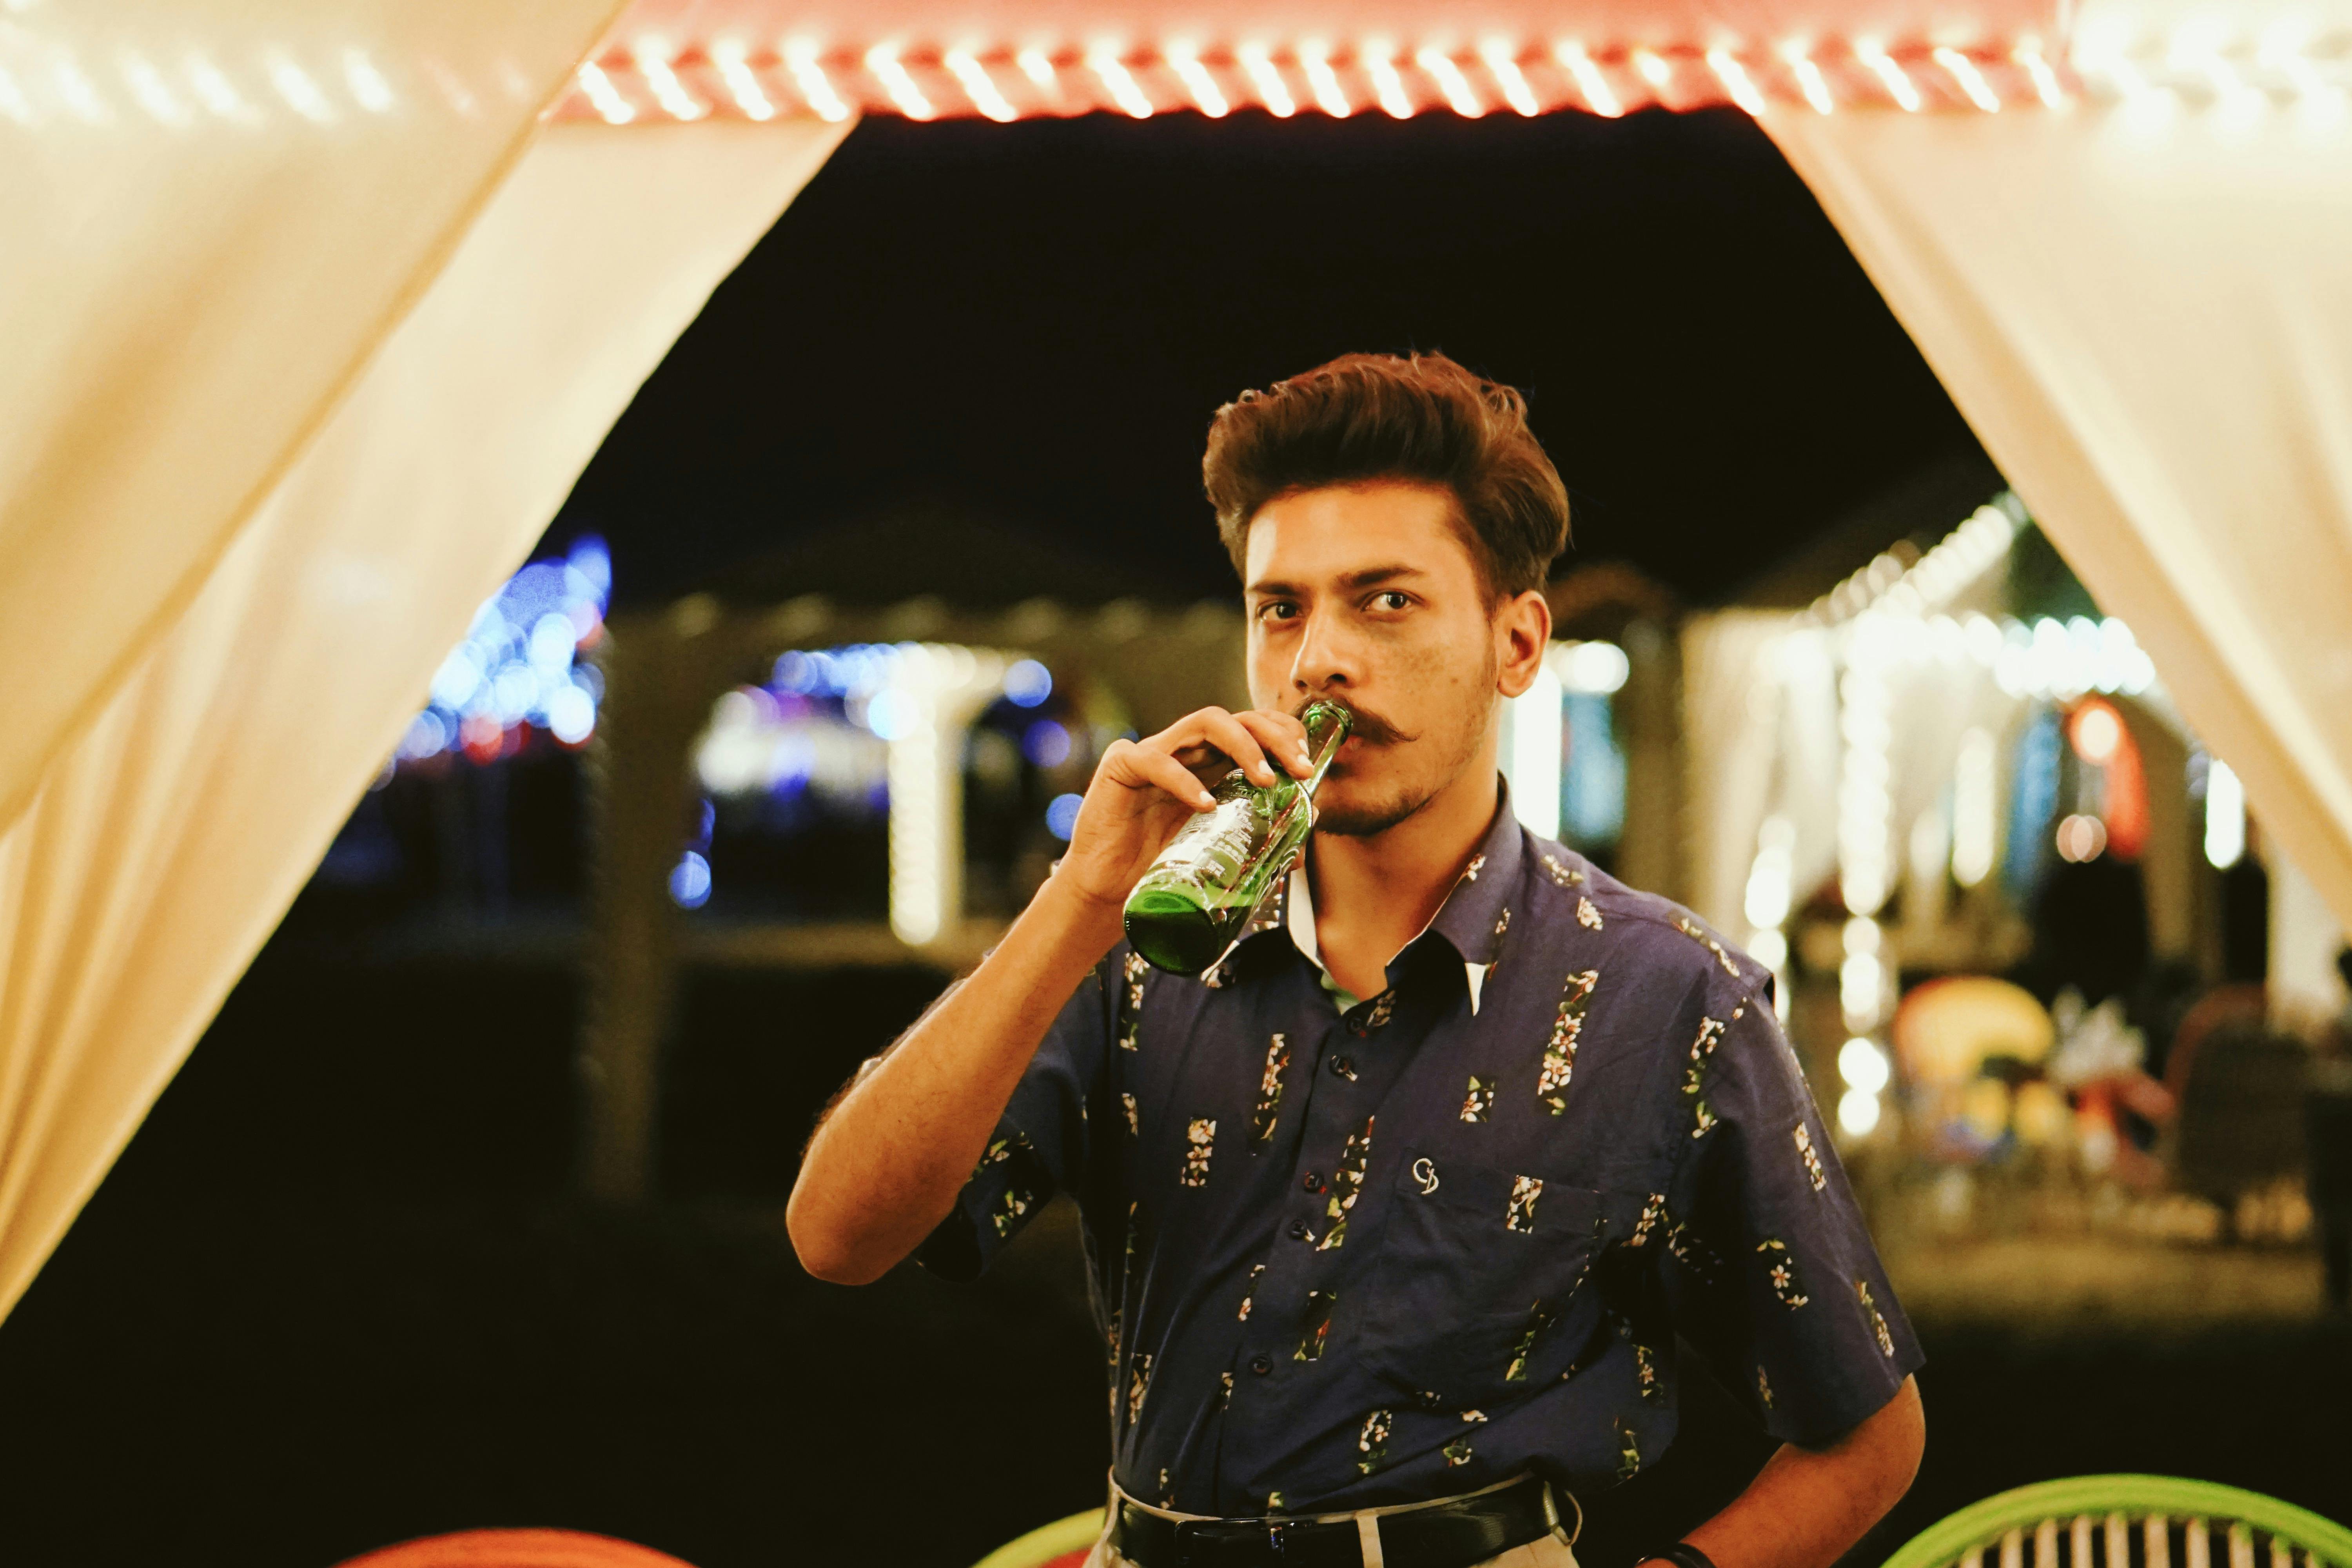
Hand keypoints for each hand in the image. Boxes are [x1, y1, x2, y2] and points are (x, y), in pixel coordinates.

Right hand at [1052, 705, 1314, 912]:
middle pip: (1238, 718)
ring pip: (1205, 721)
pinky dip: (1185, 781)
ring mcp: (1154, 752)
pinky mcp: (1121, 765)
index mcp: (1210, 764)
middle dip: (1275, 737)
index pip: (1254, 728)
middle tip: (1300, 768)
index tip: (1308, 768)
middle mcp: (1186, 750)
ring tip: (1264, 781)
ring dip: (1243, 745)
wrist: (1107, 893)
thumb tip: (1308, 831)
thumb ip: (1259, 837)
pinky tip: (1207, 805)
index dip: (1285, 736)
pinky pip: (1156, 760)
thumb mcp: (1220, 851)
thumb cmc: (1161, 868)